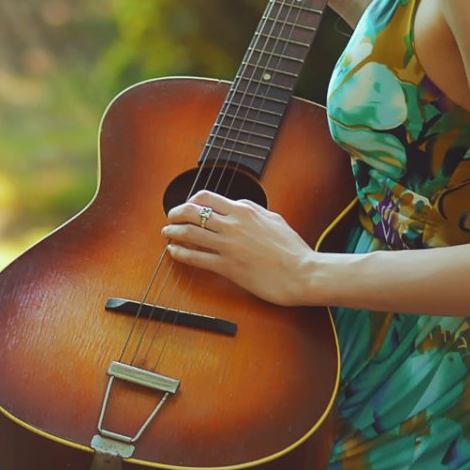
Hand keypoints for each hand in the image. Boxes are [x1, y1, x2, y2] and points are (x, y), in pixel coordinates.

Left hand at [162, 189, 316, 306]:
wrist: (302, 273)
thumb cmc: (292, 249)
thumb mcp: (274, 218)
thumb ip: (253, 208)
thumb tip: (237, 204)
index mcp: (244, 210)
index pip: (206, 197)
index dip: (190, 200)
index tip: (187, 206)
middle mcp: (233, 224)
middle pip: (192, 211)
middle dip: (175, 213)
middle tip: (170, 218)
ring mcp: (228, 245)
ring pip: (189, 232)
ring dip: (173, 232)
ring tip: (167, 233)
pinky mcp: (227, 266)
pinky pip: (195, 257)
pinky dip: (180, 253)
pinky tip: (174, 252)